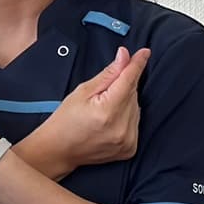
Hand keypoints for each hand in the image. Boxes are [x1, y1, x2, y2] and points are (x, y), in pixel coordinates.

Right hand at [21, 48, 146, 176]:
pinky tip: (110, 120)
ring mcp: (126, 140)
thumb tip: (124, 56)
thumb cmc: (66, 120)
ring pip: (136, 107)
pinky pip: (135, 122)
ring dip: (124, 102)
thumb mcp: (83, 91)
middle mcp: (121, 127)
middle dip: (122, 86)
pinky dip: (126, 117)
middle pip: (133, 94)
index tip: (144, 53)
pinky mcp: (129, 149)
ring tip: (103, 109)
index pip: (129, 80)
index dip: (137, 64)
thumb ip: (108, 74)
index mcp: (108, 111)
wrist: (59, 150)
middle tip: (103, 93)